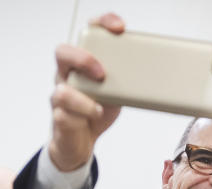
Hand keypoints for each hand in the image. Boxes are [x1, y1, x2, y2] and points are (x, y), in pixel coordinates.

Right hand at [48, 12, 124, 170]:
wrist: (81, 142)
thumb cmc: (96, 111)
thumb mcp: (116, 93)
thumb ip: (124, 81)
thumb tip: (152, 76)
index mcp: (82, 63)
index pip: (88, 33)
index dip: (102, 24)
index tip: (119, 28)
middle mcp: (67, 75)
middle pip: (63, 53)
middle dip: (83, 59)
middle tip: (102, 73)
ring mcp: (60, 96)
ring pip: (62, 90)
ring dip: (84, 99)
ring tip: (100, 107)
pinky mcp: (59, 117)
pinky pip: (64, 115)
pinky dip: (83, 116)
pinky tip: (95, 117)